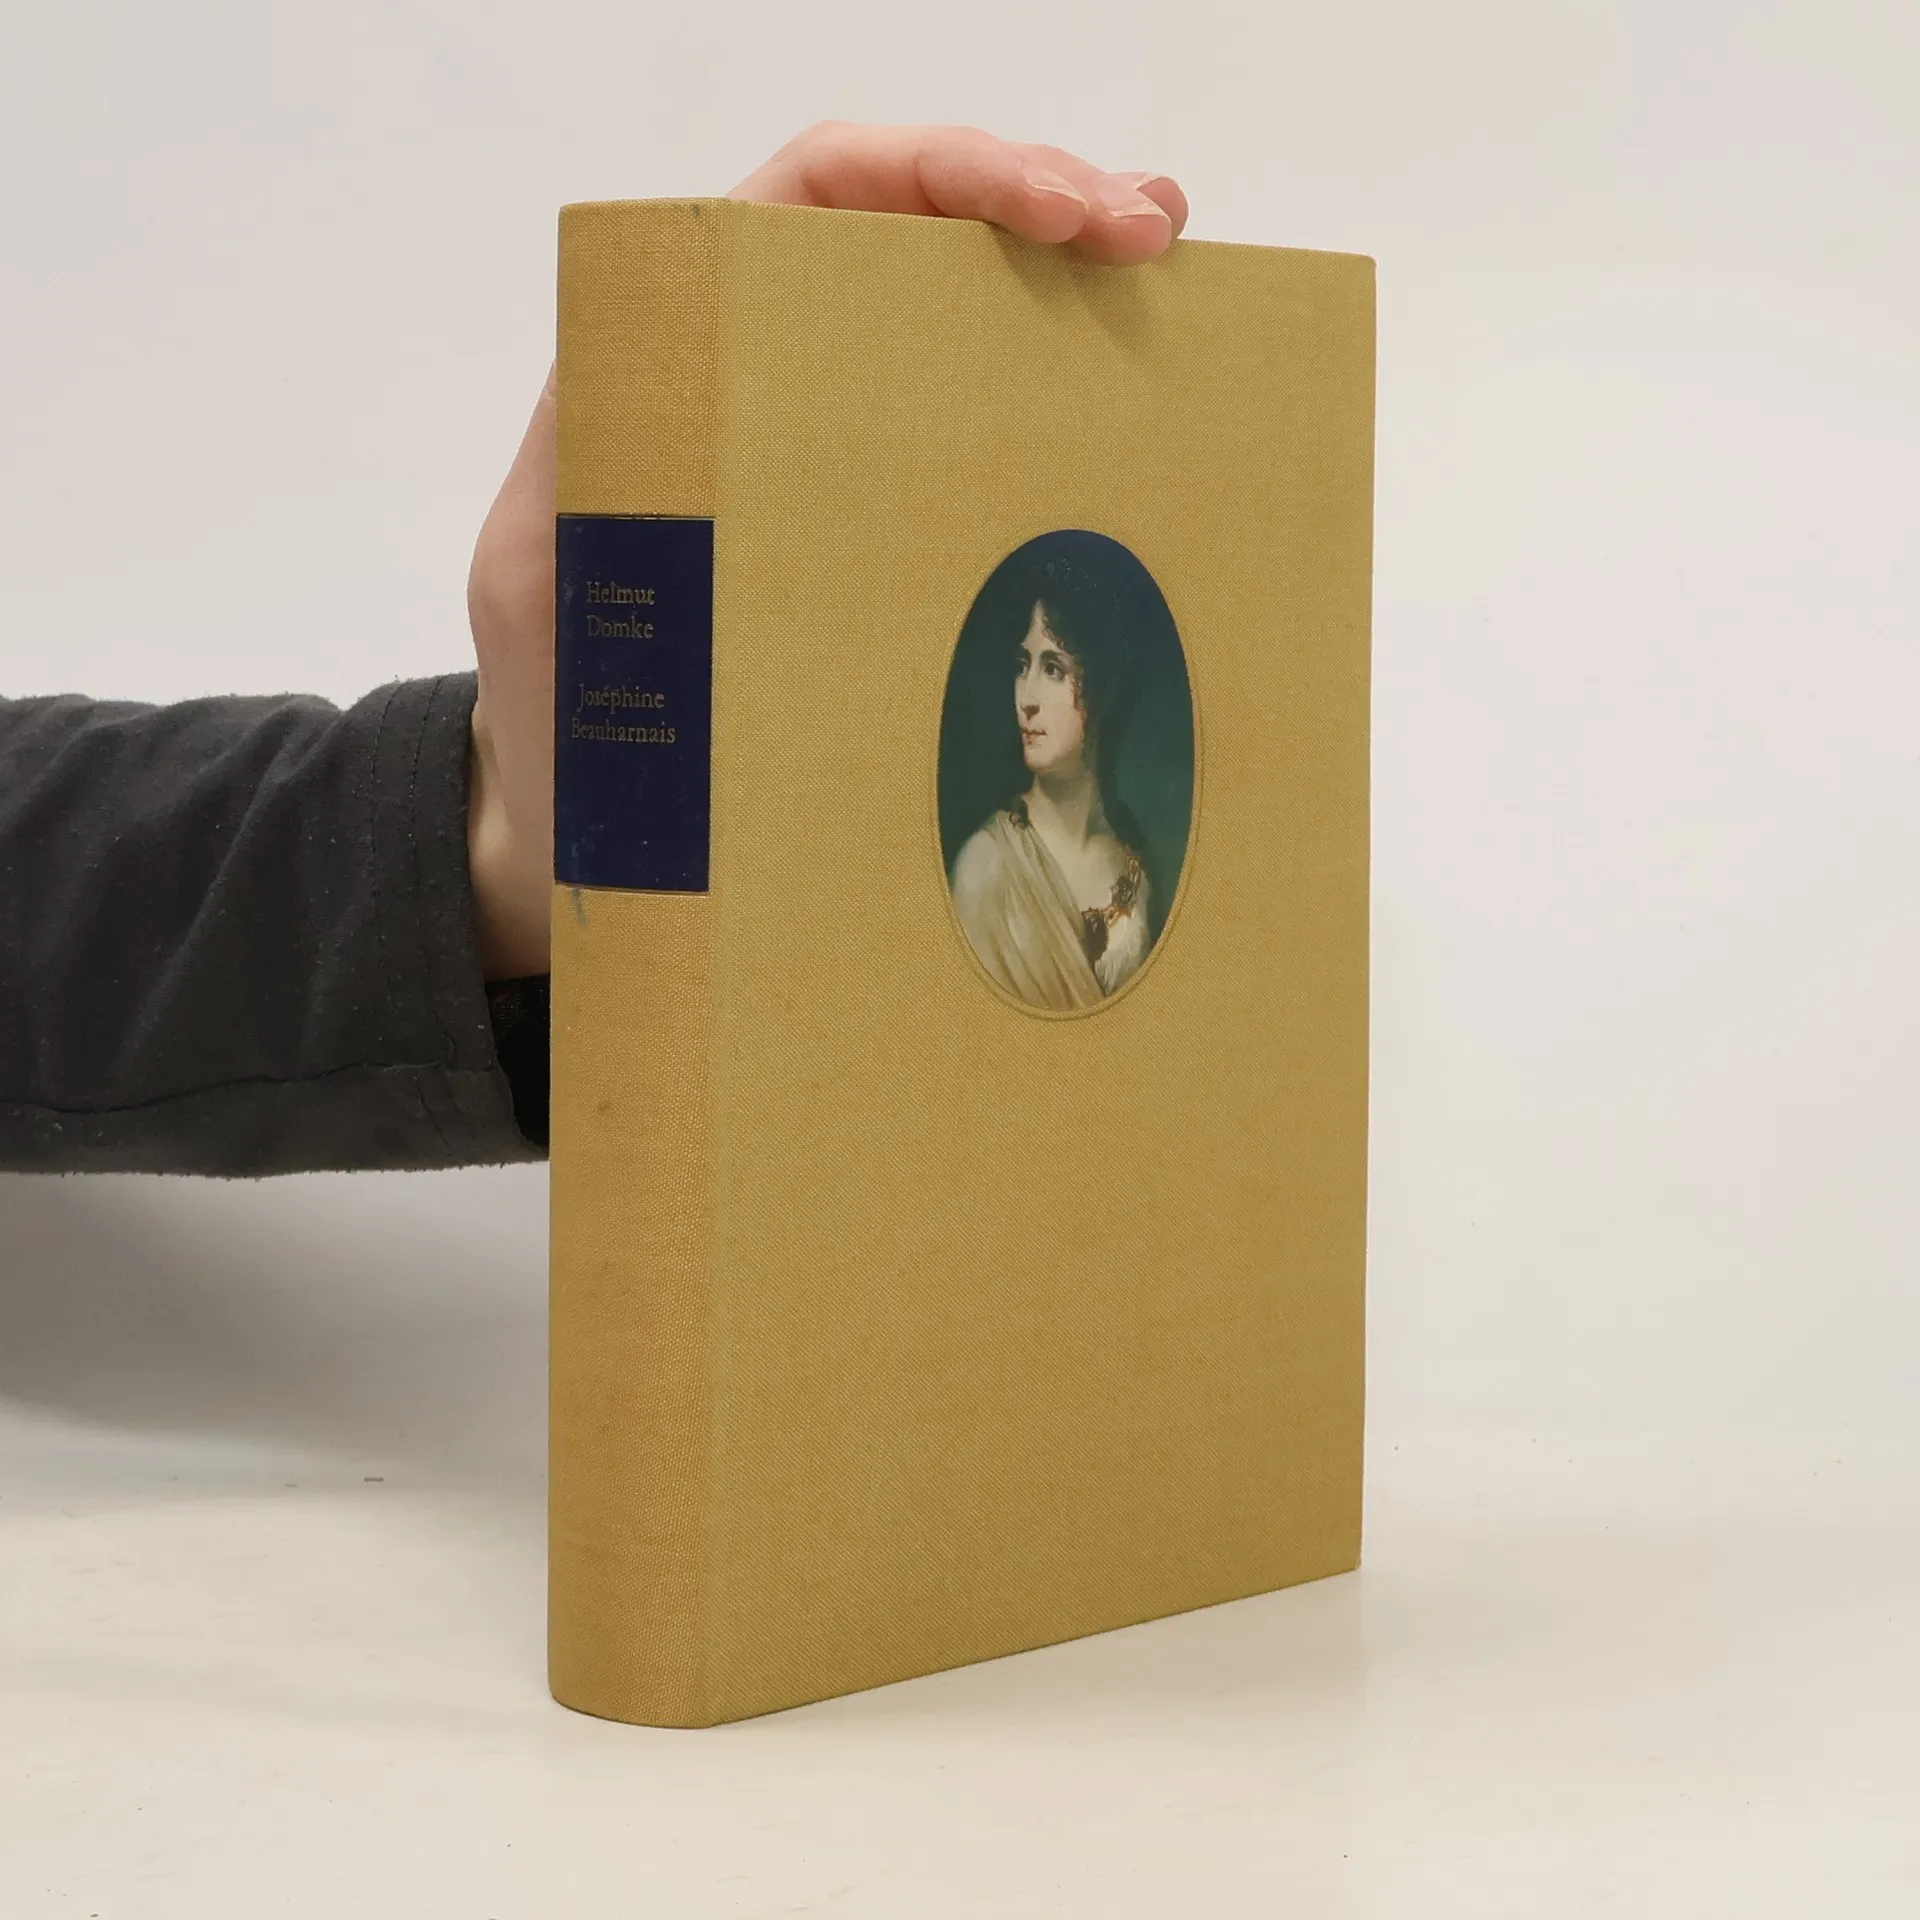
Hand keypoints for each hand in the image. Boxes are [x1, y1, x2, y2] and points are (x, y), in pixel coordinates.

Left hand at [464, 123, 1189, 978]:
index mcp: (688, 350)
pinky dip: (1063, 391)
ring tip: (1164, 262)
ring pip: (965, 312)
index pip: (817, 193)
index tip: (1050, 211)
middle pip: (916, 227)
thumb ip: (587, 483)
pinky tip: (1136, 387)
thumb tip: (673, 402)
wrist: (593, 822)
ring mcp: (840, 449)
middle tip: (1146, 234)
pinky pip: (984, 431)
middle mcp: (771, 373)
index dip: (939, 170)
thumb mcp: (540, 586)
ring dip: (1073, 271)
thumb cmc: (559, 710)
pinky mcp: (883, 529)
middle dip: (1041, 198)